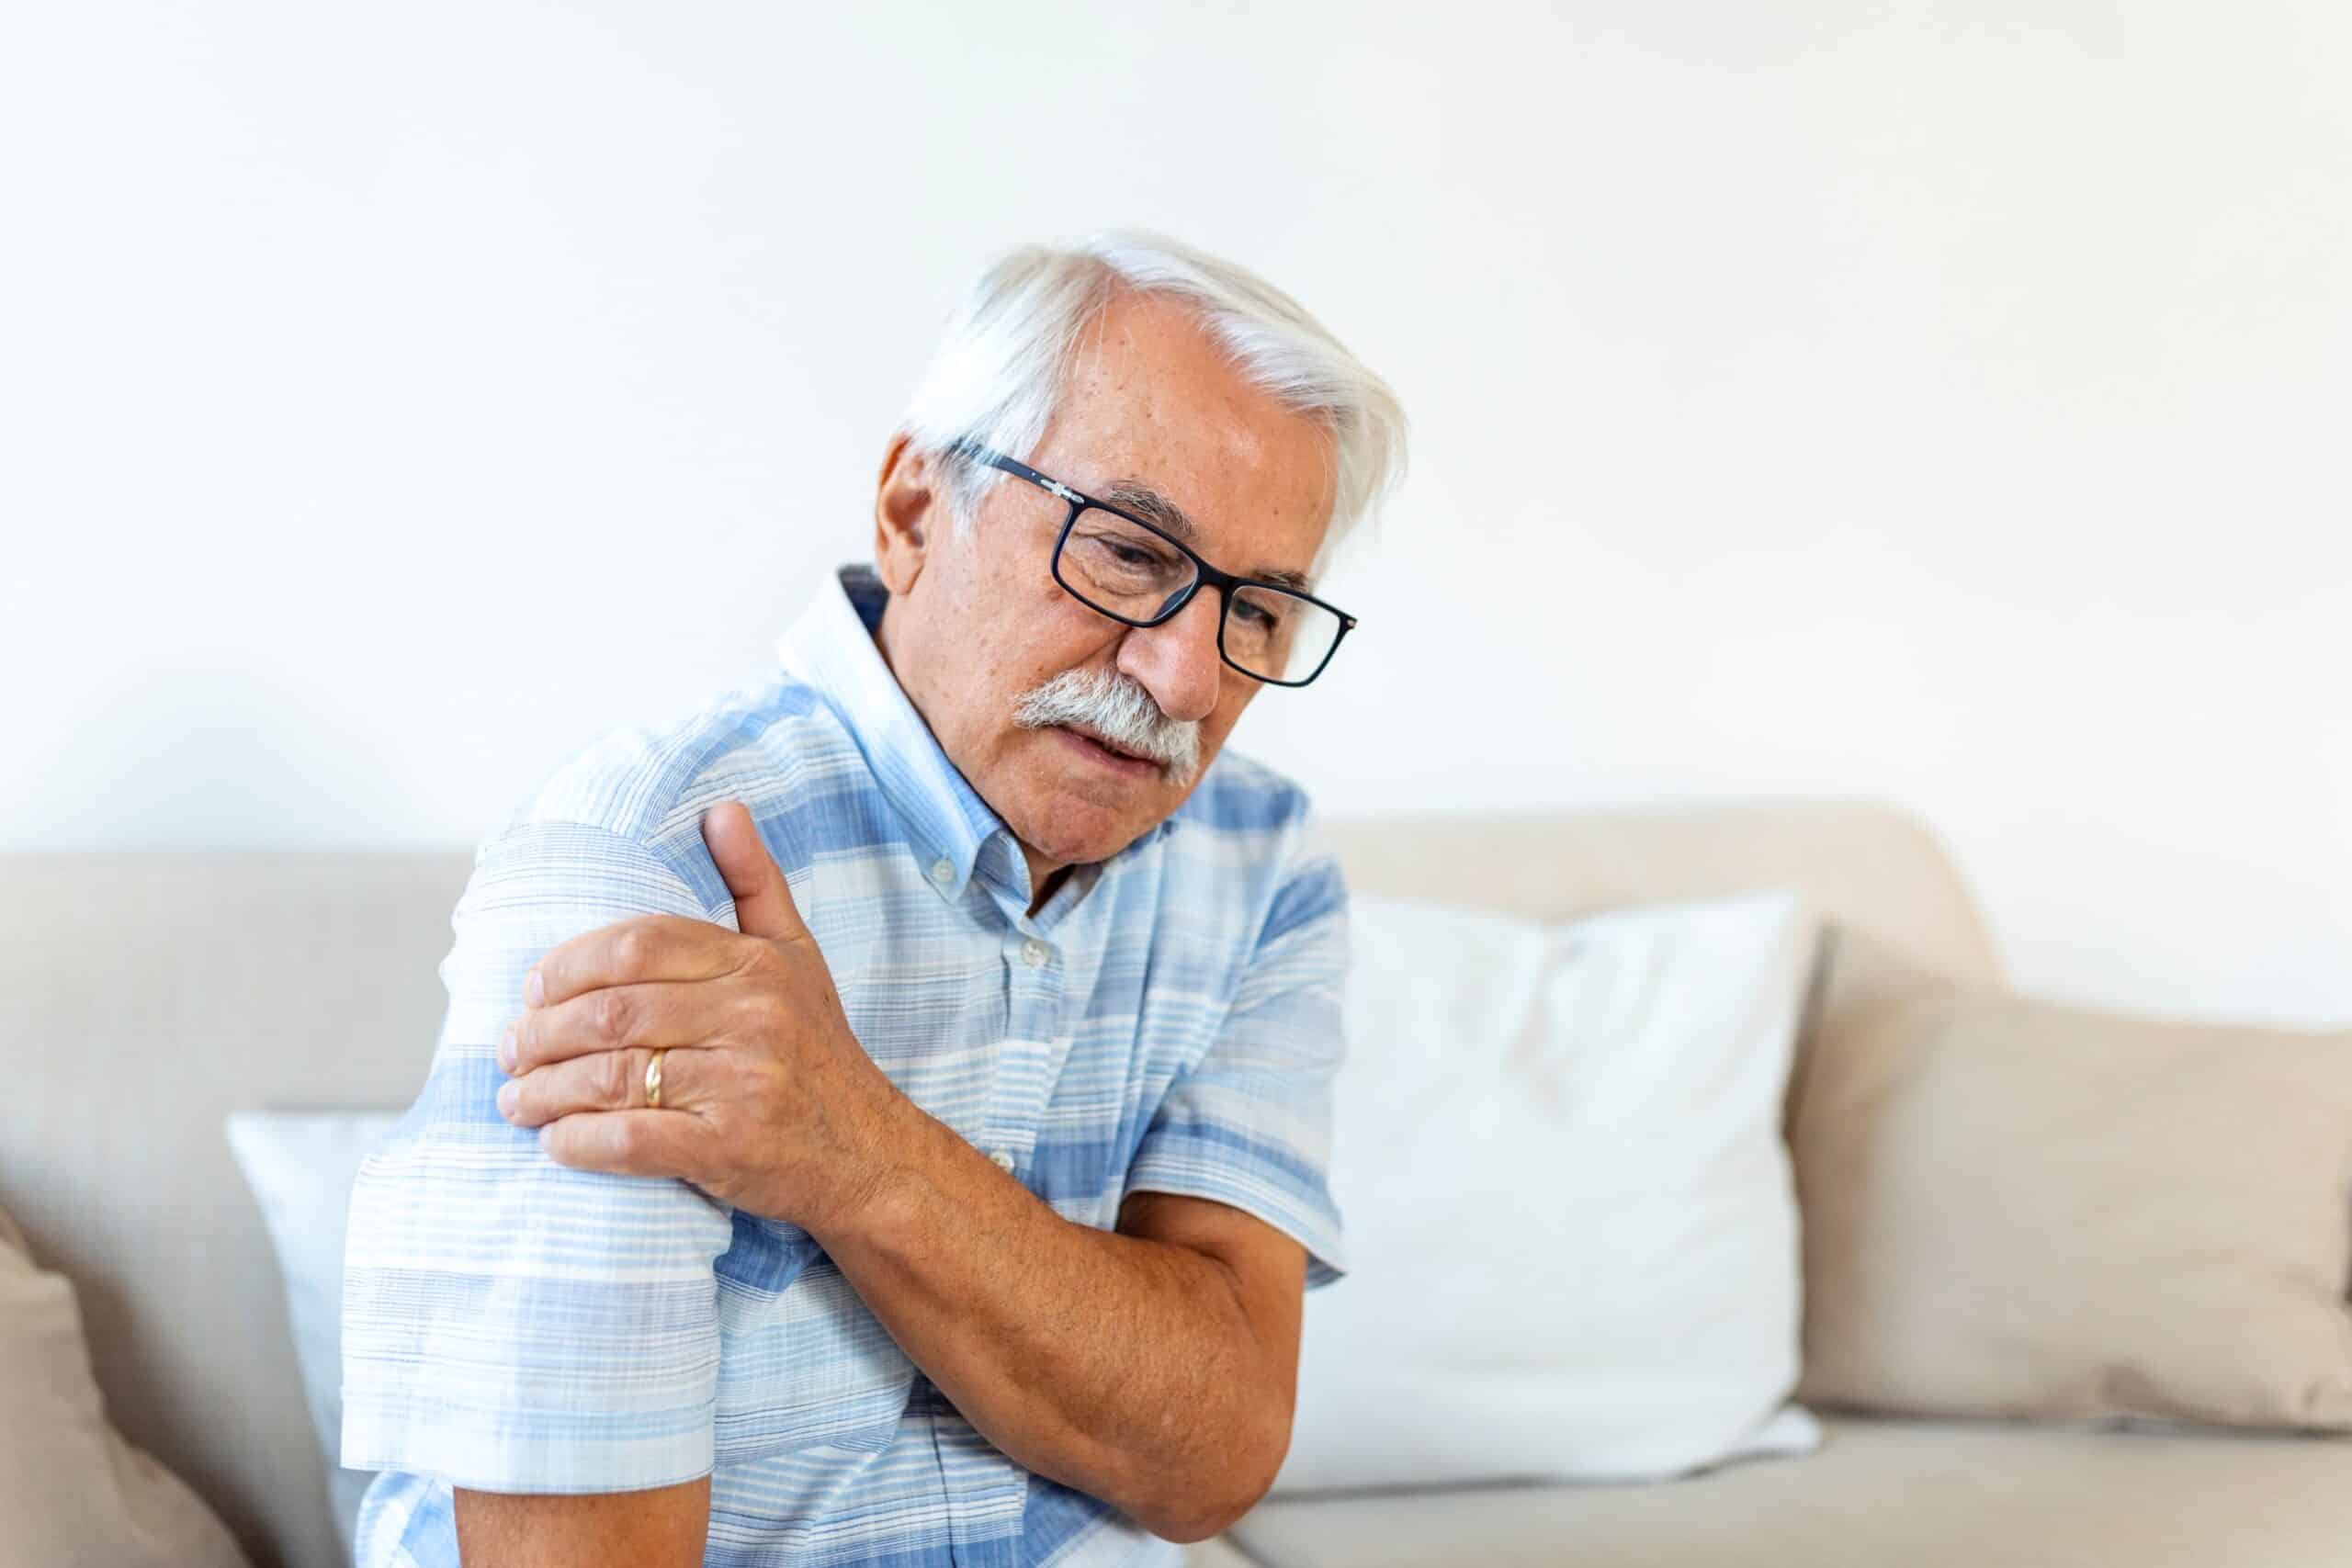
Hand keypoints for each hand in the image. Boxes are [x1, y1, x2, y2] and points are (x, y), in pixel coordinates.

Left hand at [494, 799, 906, 1240]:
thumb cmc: (819, 1053)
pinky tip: (556, 1142)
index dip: (569, 965)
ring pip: (611, 1076)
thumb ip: (755, 882)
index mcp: (757, 964)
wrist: (869, 1156)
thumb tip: (721, 810)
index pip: (638, 944)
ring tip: (517, 1100)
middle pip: (611, 1011)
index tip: (533, 990)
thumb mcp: (798, 956)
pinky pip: (633, 1139)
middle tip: (510, 1050)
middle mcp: (753, 1016)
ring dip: (545, 1091)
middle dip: (541, 1033)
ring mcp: (743, 1083)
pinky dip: (579, 1142)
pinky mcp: (731, 1148)